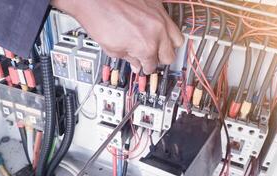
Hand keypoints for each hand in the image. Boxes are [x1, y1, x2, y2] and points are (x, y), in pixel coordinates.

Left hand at [51, 0, 183, 73]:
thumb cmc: (99, 18)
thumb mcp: (112, 49)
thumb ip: (129, 59)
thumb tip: (137, 64)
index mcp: (146, 47)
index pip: (153, 65)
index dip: (146, 68)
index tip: (143, 66)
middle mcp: (157, 32)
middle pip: (170, 55)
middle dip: (159, 59)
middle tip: (150, 58)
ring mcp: (160, 17)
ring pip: (177, 39)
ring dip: (167, 45)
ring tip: (156, 45)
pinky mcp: (158, 5)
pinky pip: (169, 22)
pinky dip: (163, 28)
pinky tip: (152, 29)